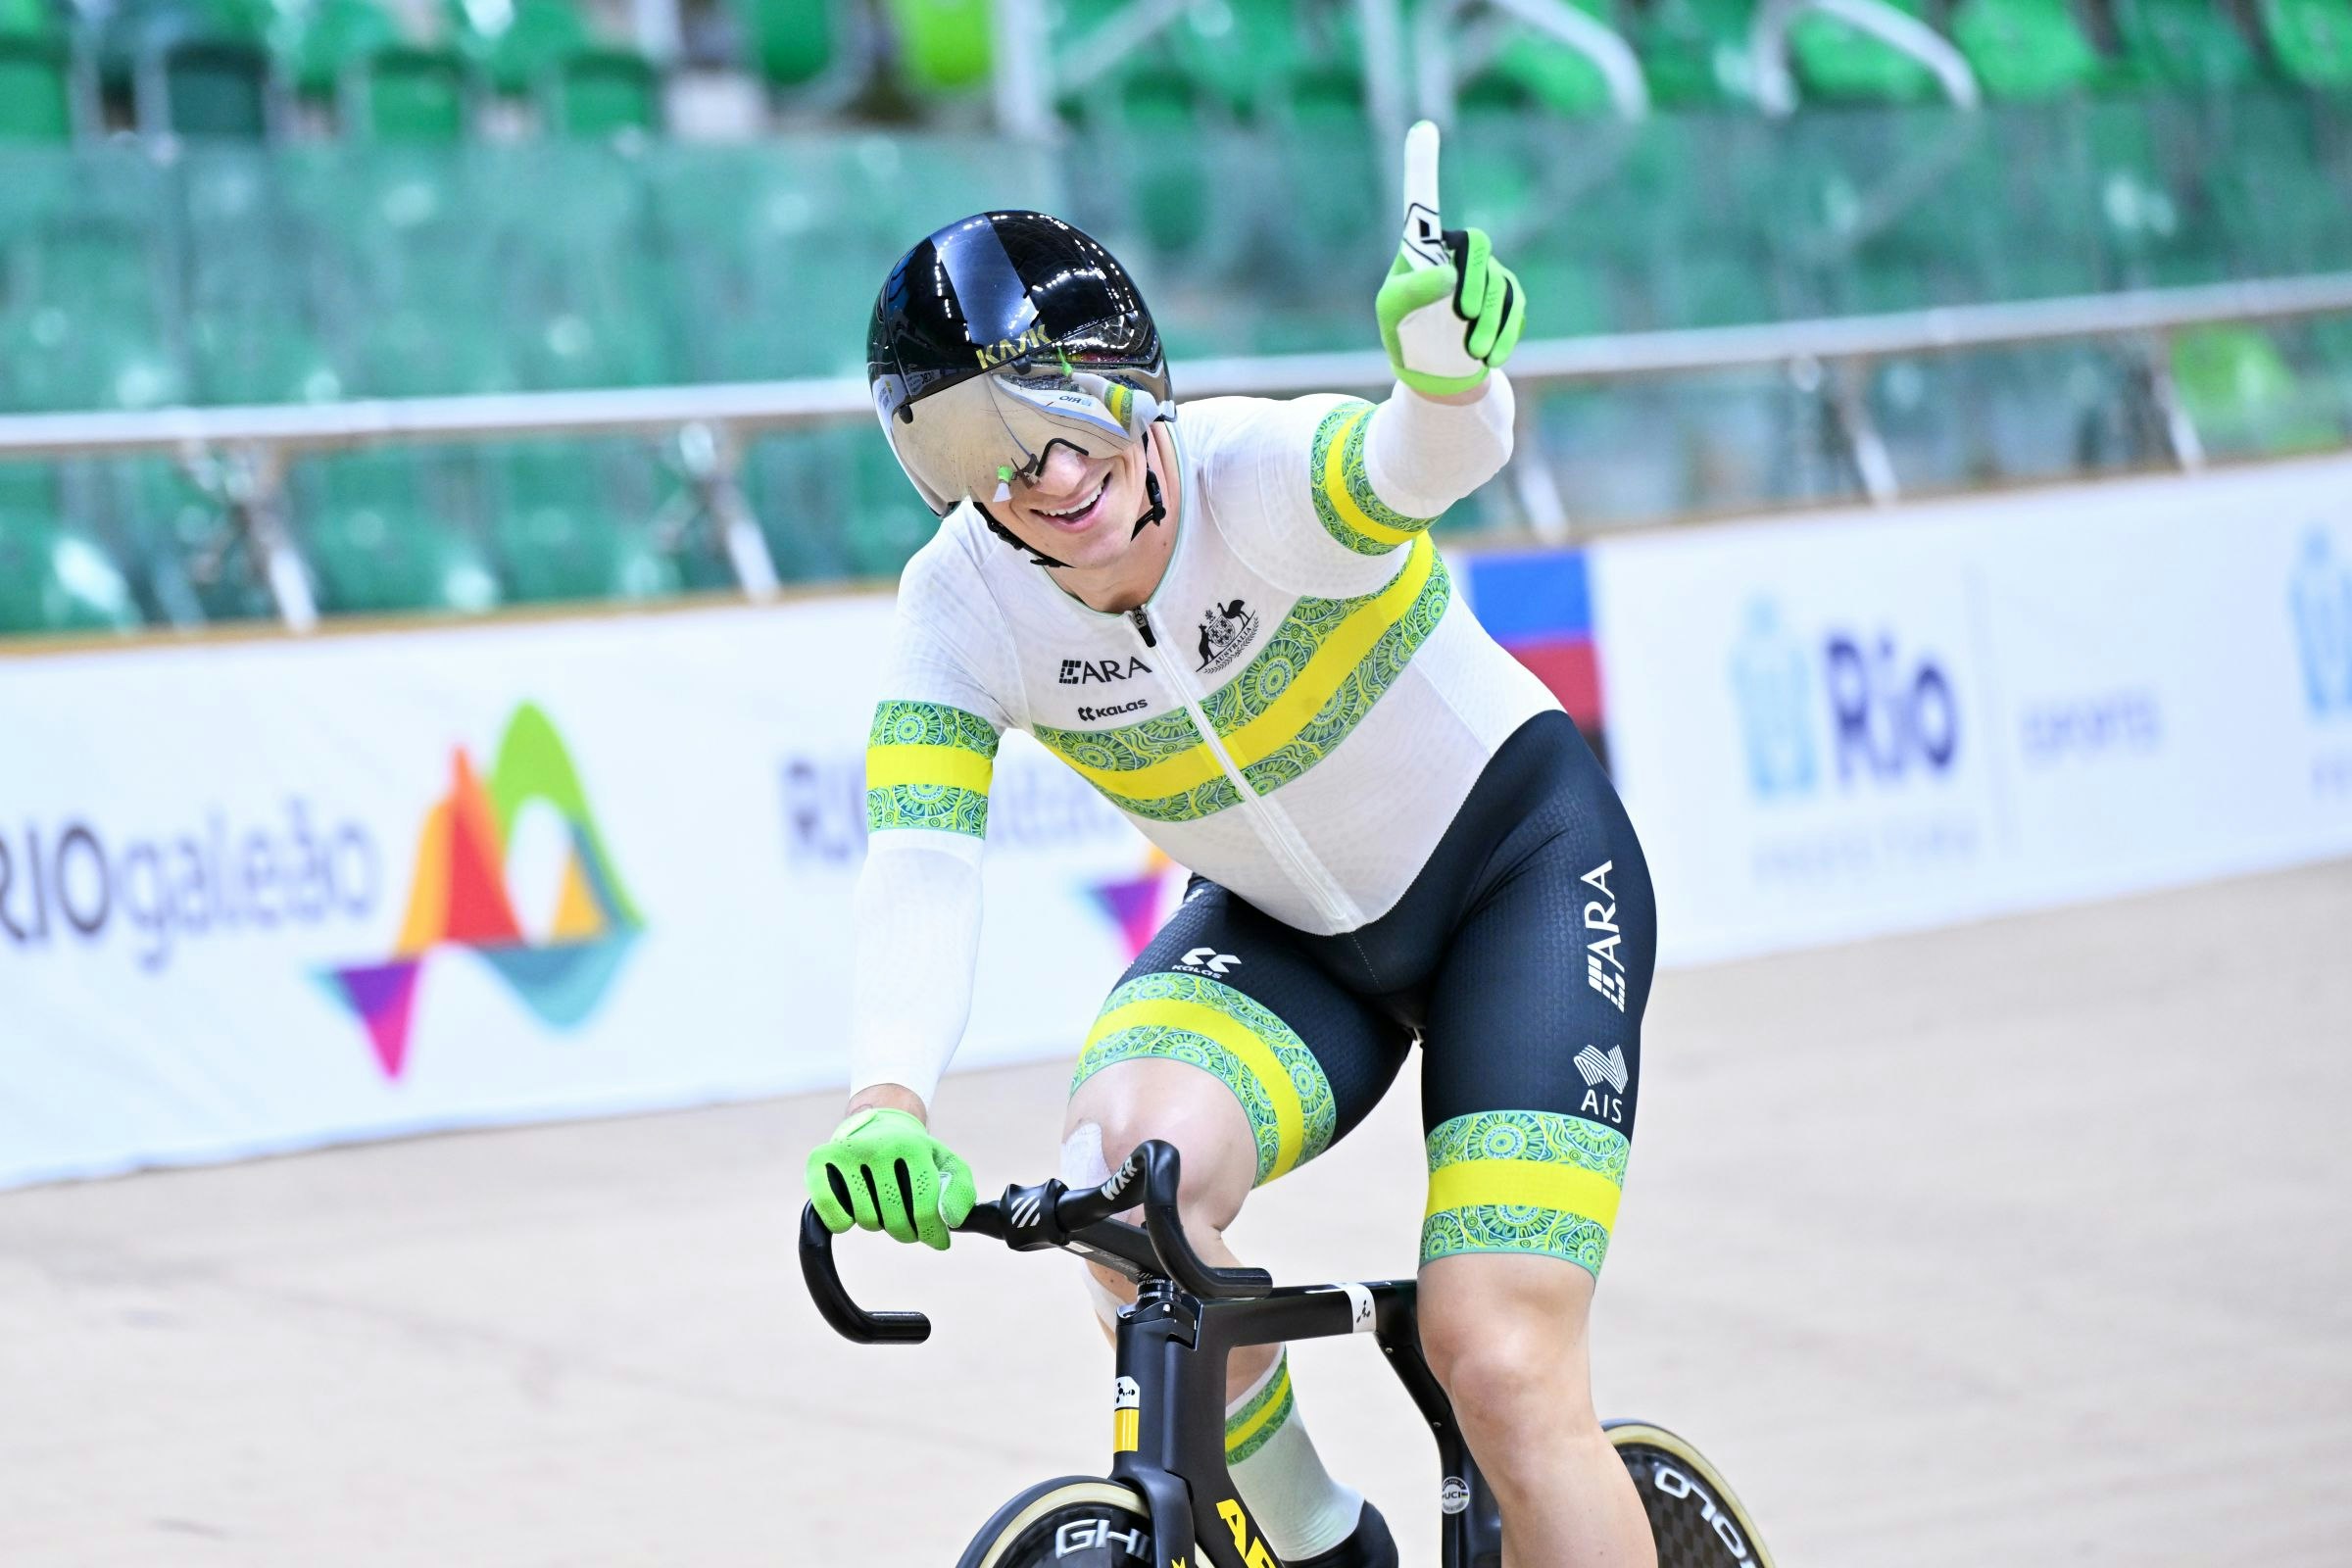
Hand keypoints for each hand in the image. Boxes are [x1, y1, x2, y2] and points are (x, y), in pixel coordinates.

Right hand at [805, 1106, 977, 1250]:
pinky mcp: (820, 1159)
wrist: (879, 1121)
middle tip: (908, 1223)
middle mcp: (879, 1146)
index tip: (937, 1240)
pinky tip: (851, 1212)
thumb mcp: (948, 1165)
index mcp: (913, 1147)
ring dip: (876, 1224)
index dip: (932, 1232)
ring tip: (882, 1207)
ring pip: (865, 1219)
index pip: (925, 1206)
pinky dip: (841, 1222)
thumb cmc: (916, 1154)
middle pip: (894, 1218)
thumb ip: (961, 1192)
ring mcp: (848, 1152)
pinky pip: (830, 1210)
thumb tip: (949, 1220)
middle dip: (906, 1232)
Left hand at [1376, 120, 1527, 397]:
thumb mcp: (1392, 313)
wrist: (1434, 372)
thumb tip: (1448, 273)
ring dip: (1486, 320)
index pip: (1424, 203)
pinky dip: (1504, 333)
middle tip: (1460, 315)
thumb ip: (1411, 290)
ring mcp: (1488, 274)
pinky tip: (1489, 356)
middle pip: (1477, 246)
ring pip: (1497, 283)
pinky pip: (1515, 306)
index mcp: (1423, 247)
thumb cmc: (1405, 333)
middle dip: (1473, 281)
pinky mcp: (1509, 299)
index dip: (1422, 165)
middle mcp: (1458, 252)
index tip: (1424, 125)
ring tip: (1472, 351)